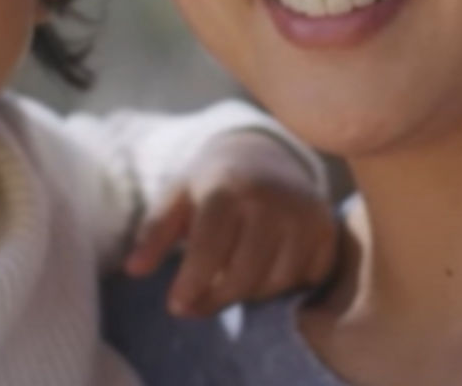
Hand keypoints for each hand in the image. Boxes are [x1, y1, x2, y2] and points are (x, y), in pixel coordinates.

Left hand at [121, 130, 337, 316]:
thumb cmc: (210, 183)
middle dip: (216, 297)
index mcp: (227, 188)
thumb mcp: (176, 197)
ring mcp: (304, 213)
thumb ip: (154, 232)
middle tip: (197, 301)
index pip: (210, 248)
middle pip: (243, 275)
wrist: (263, 154)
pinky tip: (265, 268)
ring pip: (276, 283)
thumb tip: (133, 270)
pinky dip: (285, 284)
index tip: (176, 306)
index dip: (192, 283)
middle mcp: (271, 199)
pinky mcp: (327, 228)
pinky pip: (306, 278)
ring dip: (249, 292)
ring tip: (230, 277)